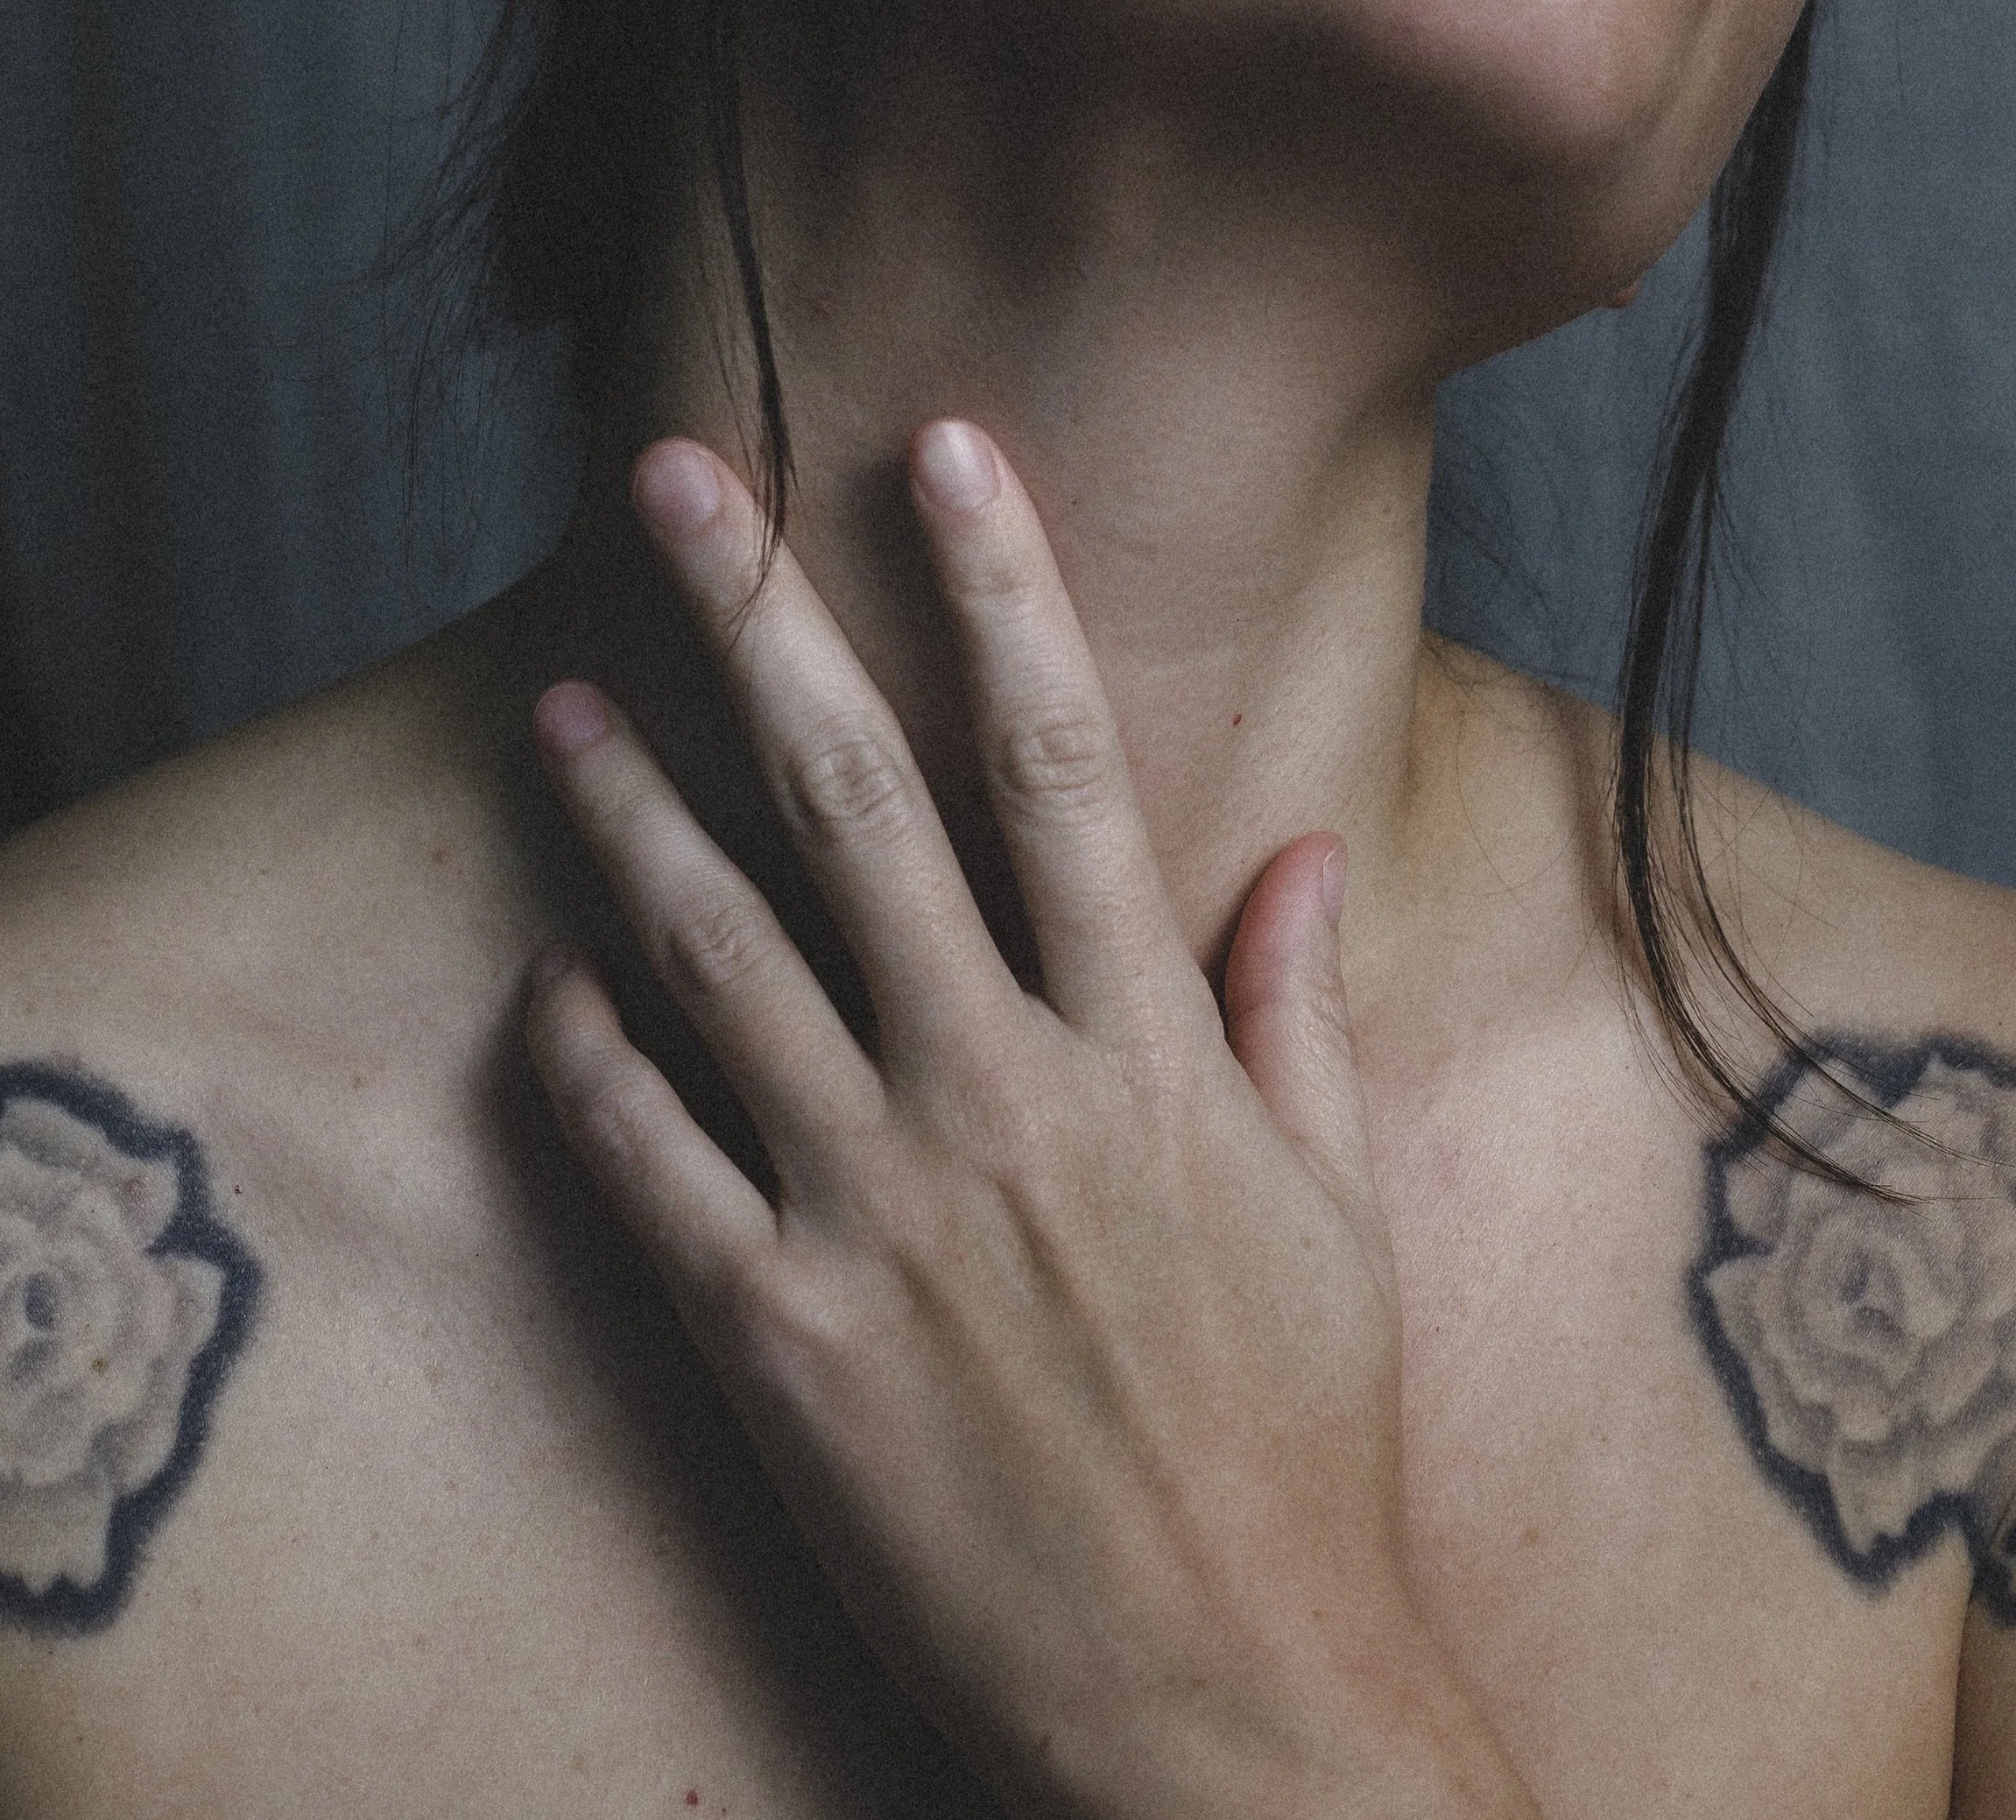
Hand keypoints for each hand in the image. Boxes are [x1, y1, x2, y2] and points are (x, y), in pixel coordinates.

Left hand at [525, 422, 1531, 1819]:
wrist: (1223, 1705)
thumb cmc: (1300, 1446)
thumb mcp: (1334, 1213)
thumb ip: (1298, 1013)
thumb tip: (1301, 853)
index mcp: (1149, 1051)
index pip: (1065, 758)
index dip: (1001, 586)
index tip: (945, 452)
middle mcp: (1004, 1098)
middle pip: (859, 802)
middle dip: (764, 615)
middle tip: (680, 479)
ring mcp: (879, 1215)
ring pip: (717, 955)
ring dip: (625, 812)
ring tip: (555, 704)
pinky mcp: (780, 1341)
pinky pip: (649, 1161)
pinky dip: (587, 1061)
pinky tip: (549, 986)